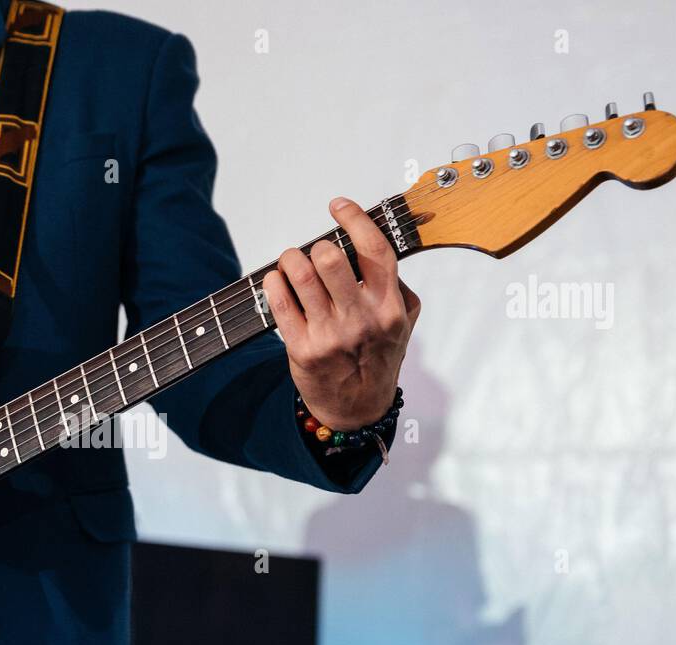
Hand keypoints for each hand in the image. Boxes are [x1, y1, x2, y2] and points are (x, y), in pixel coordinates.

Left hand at [262, 197, 420, 430]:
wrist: (357, 408)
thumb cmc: (377, 358)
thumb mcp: (402, 323)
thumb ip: (396, 285)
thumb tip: (375, 244)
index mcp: (389, 307)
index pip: (374, 250)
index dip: (354, 219)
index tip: (339, 206)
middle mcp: (361, 320)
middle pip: (330, 259)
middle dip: (317, 246)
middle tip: (314, 251)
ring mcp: (330, 335)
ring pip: (301, 276)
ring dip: (290, 259)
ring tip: (291, 262)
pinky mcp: (302, 349)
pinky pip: (279, 302)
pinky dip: (273, 282)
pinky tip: (276, 280)